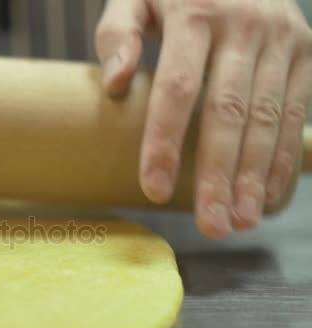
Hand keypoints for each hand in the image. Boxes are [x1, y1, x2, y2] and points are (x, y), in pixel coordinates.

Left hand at [96, 0, 311, 238]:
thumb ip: (118, 34)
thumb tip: (115, 85)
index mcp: (195, 11)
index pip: (179, 89)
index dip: (166, 142)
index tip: (155, 189)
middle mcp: (245, 25)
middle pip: (229, 113)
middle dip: (218, 175)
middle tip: (208, 225)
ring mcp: (282, 38)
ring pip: (268, 119)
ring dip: (254, 176)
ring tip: (237, 221)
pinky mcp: (306, 50)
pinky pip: (297, 112)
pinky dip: (283, 157)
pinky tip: (266, 194)